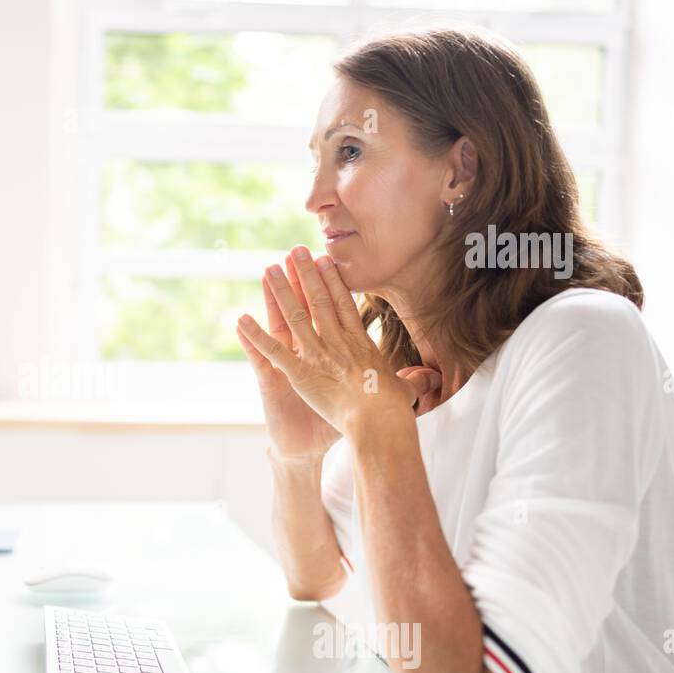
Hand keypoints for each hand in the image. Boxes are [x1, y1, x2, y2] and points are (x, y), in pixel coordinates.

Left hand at [237, 247, 439, 436]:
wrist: (378, 421)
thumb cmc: (393, 409)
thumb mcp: (406, 390)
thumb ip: (413, 380)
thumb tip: (432, 378)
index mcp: (360, 343)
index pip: (343, 304)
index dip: (332, 280)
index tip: (324, 260)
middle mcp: (337, 342)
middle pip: (318, 300)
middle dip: (305, 274)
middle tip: (294, 251)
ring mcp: (317, 355)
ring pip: (295, 316)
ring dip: (280, 291)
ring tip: (269, 269)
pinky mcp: (299, 372)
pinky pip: (273, 350)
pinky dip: (255, 336)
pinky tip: (242, 319)